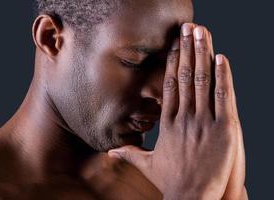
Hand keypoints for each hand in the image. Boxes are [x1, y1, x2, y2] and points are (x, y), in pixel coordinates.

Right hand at [109, 23, 244, 199]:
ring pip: (202, 81)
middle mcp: (183, 118)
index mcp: (168, 123)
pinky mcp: (224, 129)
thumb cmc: (171, 182)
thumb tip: (109, 152)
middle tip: (188, 27)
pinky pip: (223, 96)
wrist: (191, 199)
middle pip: (185, 77)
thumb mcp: (148, 165)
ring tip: (202, 32)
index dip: (173, 63)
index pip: (170, 85)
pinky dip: (223, 75)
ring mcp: (203, 122)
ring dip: (203, 54)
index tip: (174, 45)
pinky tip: (221, 57)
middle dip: (187, 49)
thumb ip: (129, 153)